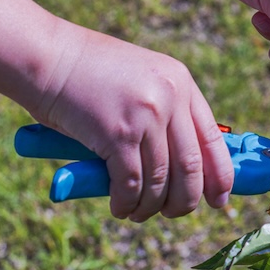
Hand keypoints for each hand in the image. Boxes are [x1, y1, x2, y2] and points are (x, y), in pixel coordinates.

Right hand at [30, 23, 233, 220]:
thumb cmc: (89, 73)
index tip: (220, 200)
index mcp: (181, 83)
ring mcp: (145, 116)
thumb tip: (183, 168)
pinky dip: (126, 203)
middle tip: (173, 213)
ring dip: (150, 207)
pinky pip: (130, 185)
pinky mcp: (116, 135)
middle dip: (185, 201)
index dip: (220, 176)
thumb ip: (165, 113)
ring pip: (160, 182)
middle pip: (191, 167)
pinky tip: (119, 208)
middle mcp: (170, 98)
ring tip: (138, 213)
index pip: (213, 139)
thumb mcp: (142, 81)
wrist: (48, 56)